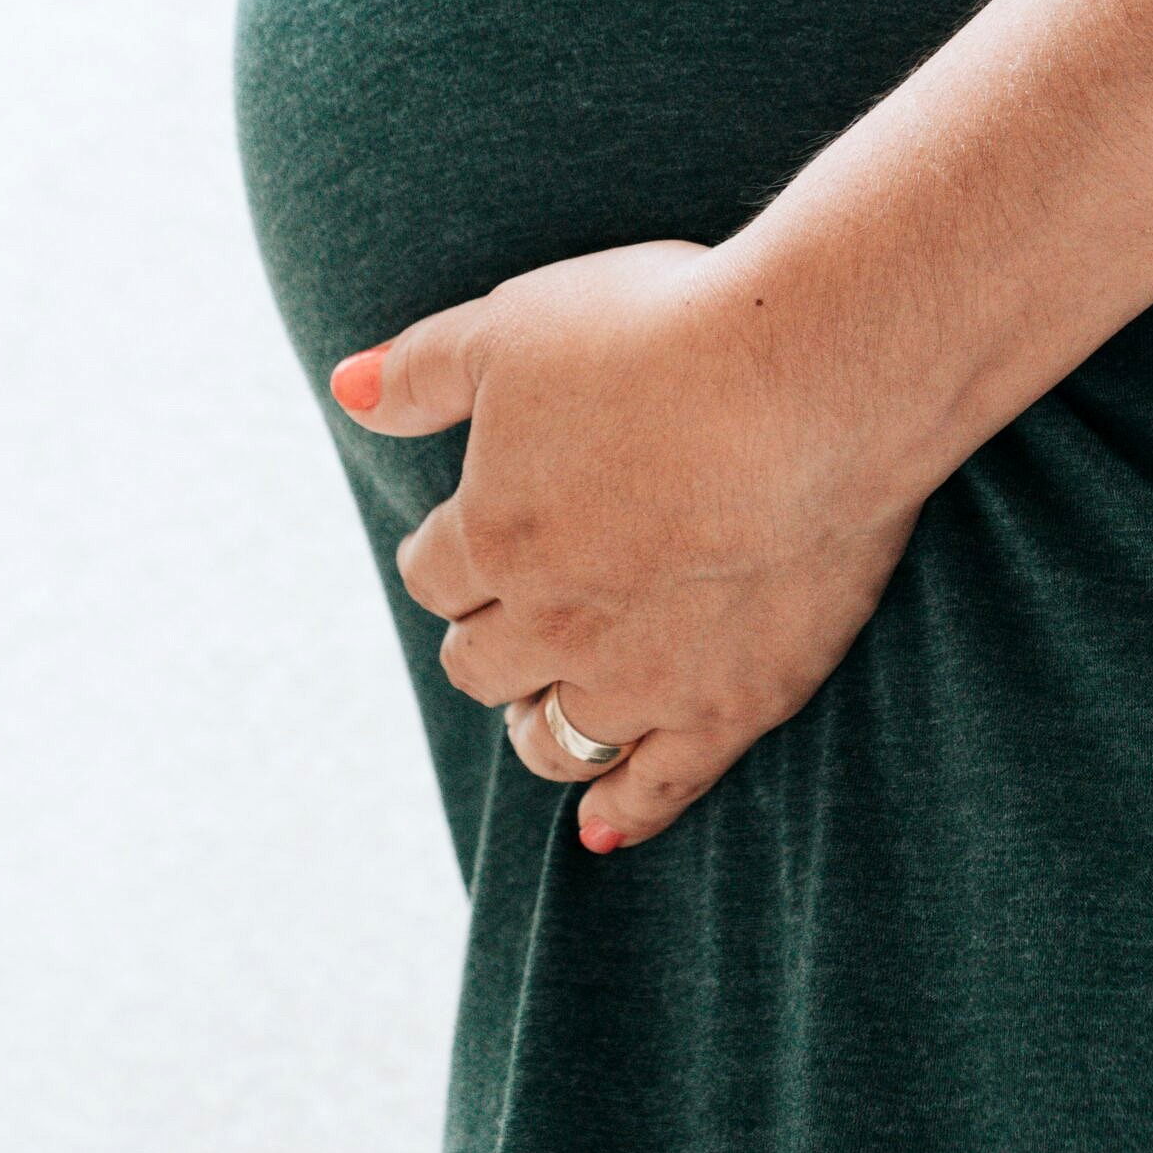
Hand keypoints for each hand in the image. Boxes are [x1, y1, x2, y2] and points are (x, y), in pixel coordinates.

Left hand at [329, 239, 924, 850]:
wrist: (805, 380)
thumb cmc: (657, 333)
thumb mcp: (514, 326)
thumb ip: (422, 370)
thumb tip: (347, 388)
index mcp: (493, 534)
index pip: (434, 572)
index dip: (447, 551)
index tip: (469, 534)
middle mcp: (554, 623)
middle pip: (484, 662)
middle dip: (488, 637)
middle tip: (513, 611)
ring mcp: (644, 675)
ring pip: (558, 735)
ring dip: (540, 722)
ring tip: (547, 705)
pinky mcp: (734, 702)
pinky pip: (660, 785)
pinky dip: (623, 812)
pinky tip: (600, 826)